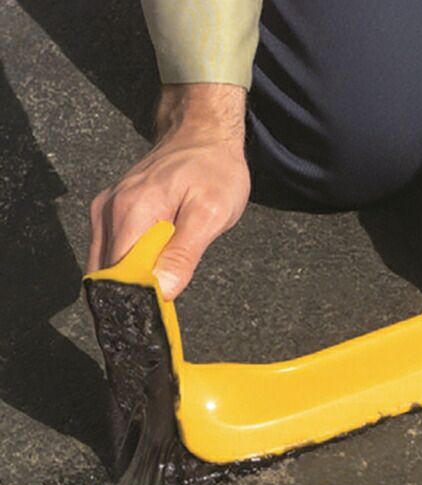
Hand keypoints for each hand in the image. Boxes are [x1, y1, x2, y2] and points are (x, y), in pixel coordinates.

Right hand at [86, 84, 249, 299]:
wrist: (203, 133)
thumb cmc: (213, 170)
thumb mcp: (211, 214)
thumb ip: (182, 255)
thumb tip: (161, 292)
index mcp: (131, 213)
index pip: (116, 275)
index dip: (134, 300)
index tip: (157, 312)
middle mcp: (108, 211)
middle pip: (106, 273)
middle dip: (131, 294)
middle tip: (164, 299)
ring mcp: (106, 210)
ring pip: (107, 263)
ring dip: (131, 279)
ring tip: (163, 278)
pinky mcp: (112, 211)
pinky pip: (113, 249)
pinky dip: (130, 264)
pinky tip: (155, 263)